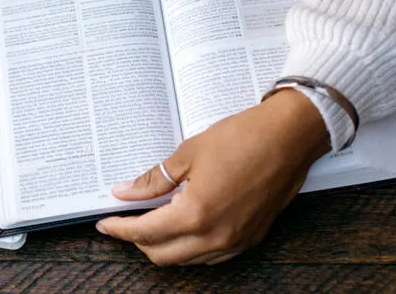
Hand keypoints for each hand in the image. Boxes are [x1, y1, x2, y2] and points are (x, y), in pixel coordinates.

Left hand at [97, 89, 329, 265]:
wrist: (290, 136)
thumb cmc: (243, 138)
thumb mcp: (189, 153)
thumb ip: (154, 179)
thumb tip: (125, 192)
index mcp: (196, 214)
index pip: (145, 233)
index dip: (120, 229)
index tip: (105, 224)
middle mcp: (216, 236)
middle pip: (162, 255)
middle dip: (139, 241)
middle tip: (126, 221)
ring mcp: (235, 241)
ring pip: (187, 260)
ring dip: (165, 246)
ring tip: (155, 220)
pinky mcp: (251, 238)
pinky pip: (212, 256)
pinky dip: (191, 246)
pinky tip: (185, 225)